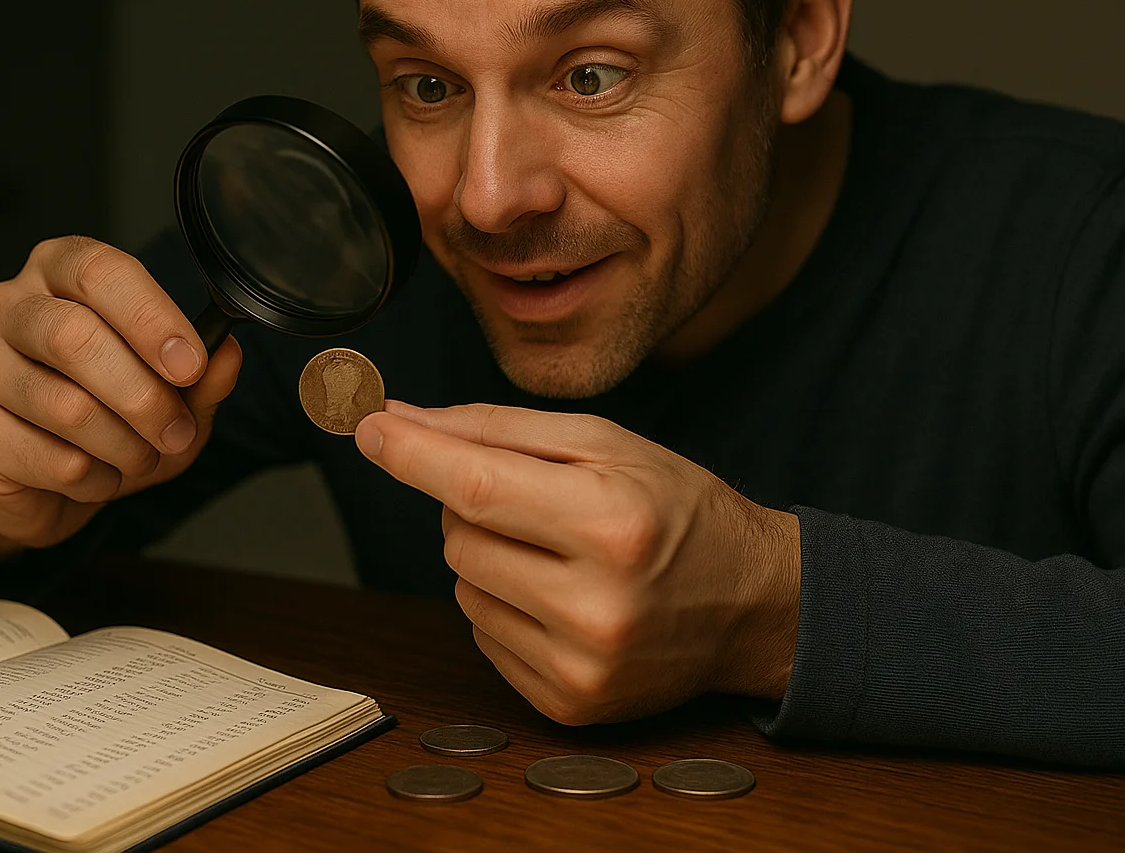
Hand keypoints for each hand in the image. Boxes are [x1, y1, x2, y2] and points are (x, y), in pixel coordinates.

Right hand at [0, 236, 241, 558]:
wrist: (50, 482)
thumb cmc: (112, 414)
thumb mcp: (174, 392)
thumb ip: (203, 373)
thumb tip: (226, 354)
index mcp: (59, 271)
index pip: (99, 271)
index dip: (151, 317)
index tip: (190, 364)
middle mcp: (9, 306)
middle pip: (75, 337)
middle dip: (144, 395)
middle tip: (176, 431)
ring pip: (67, 408)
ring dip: (126, 446)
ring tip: (141, 456)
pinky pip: (54, 461)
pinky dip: (97, 480)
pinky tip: (97, 476)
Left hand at [355, 402, 799, 724]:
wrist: (755, 606)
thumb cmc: (680, 511)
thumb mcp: (607, 445)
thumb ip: (499, 430)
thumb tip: (403, 419)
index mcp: (612, 523)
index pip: (477, 487)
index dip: (411, 454)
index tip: (368, 425)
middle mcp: (596, 604)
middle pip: (460, 538)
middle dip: (473, 506)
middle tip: (537, 503)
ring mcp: (581, 665)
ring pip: (463, 589)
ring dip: (489, 559)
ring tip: (559, 554)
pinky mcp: (568, 704)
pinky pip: (483, 638)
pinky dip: (504, 608)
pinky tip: (561, 598)